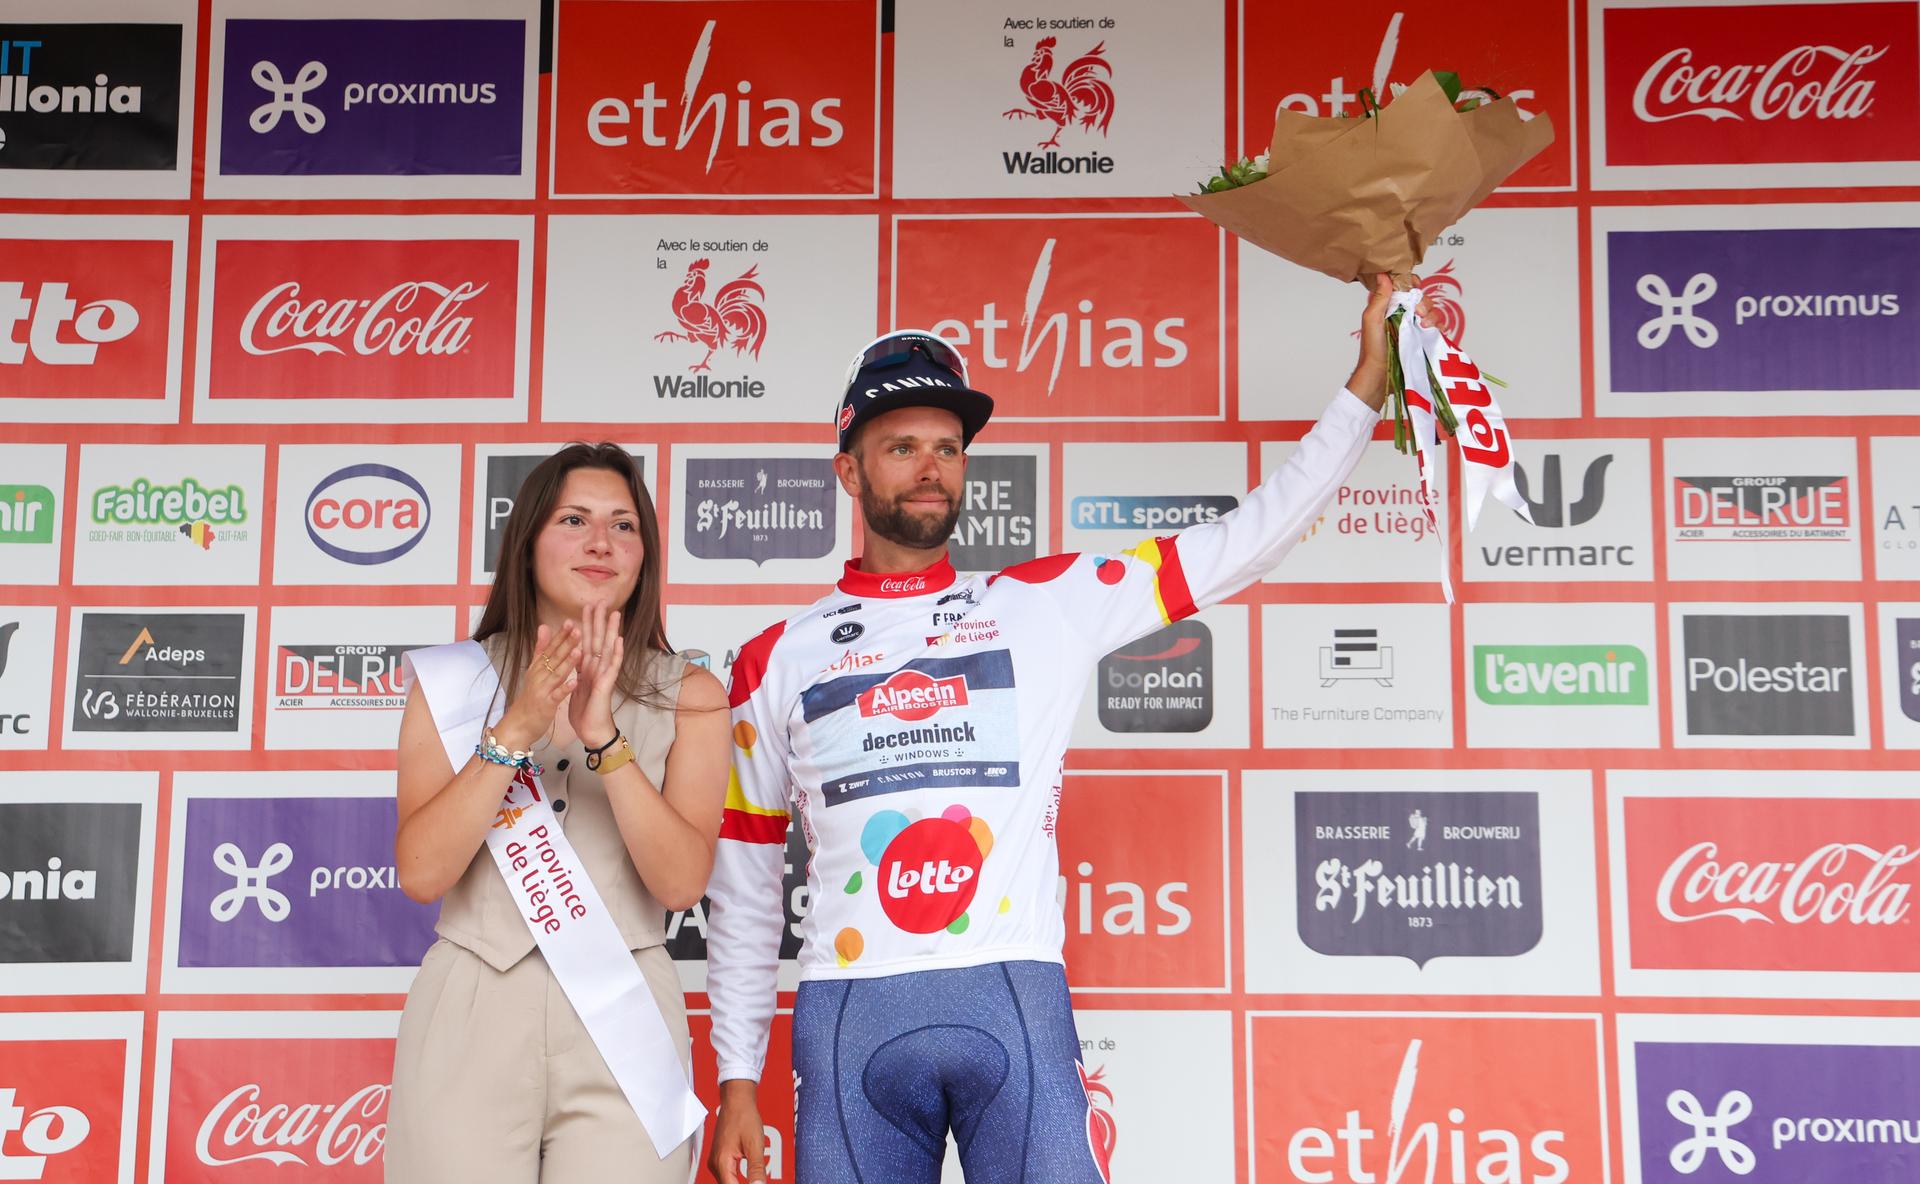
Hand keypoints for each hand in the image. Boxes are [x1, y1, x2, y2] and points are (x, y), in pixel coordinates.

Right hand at [494, 623, 579, 751]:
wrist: (519, 724)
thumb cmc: (530, 697)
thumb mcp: (534, 671)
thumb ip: (540, 649)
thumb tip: (544, 626)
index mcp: (537, 667)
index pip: (550, 648)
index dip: (560, 635)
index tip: (571, 621)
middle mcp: (539, 676)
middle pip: (554, 658)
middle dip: (566, 644)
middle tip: (578, 629)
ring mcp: (542, 690)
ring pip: (556, 674)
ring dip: (567, 663)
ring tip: (579, 651)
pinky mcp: (546, 705)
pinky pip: (557, 696)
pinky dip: (565, 689)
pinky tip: (575, 682)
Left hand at [569, 602, 622, 748]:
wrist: (592, 732)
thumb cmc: (585, 711)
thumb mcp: (576, 686)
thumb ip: (578, 670)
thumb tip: (575, 656)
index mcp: (588, 668)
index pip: (587, 641)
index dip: (587, 623)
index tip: (587, 606)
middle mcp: (598, 668)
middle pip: (599, 639)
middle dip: (599, 620)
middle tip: (601, 600)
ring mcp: (604, 675)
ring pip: (608, 649)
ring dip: (611, 631)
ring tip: (614, 614)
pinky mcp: (607, 685)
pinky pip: (612, 667)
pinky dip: (615, 653)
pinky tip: (618, 640)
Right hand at [708, 1080, 766, 1182]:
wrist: (737, 1101)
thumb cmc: (744, 1116)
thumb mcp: (754, 1145)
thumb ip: (756, 1169)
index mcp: (721, 1161)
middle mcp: (715, 1163)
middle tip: (757, 1180)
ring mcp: (715, 1160)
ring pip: (727, 1181)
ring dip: (740, 1182)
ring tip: (754, 1179)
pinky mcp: (719, 1157)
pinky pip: (727, 1174)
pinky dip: (737, 1178)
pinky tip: (748, 1177)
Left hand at [1345, 273, 1440, 410]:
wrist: (1380, 374)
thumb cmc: (1372, 348)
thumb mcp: (1371, 320)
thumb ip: (1379, 298)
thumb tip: (1383, 274)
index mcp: (1389, 306)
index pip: (1405, 287)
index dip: (1412, 283)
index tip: (1414, 285)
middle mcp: (1403, 314)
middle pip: (1421, 297)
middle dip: (1423, 302)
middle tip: (1418, 312)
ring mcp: (1414, 326)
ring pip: (1432, 310)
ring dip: (1431, 313)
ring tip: (1423, 324)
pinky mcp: (1423, 338)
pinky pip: (1438, 325)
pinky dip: (1437, 324)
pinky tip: (1429, 329)